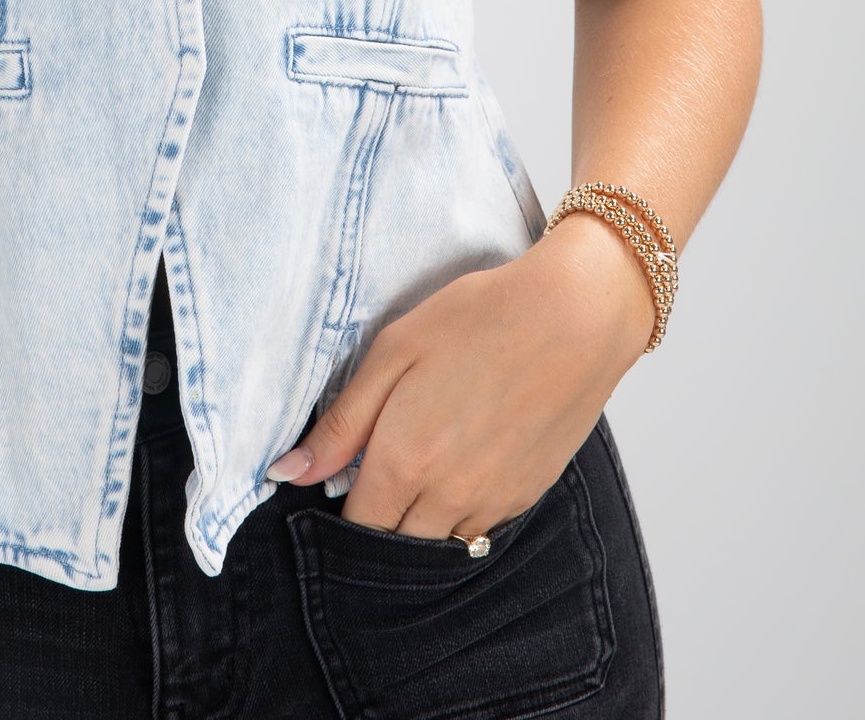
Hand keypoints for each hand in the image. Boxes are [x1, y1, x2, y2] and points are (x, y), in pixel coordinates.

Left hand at [266, 213, 653, 542]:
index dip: (340, 511)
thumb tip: (289, 472)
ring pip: (437, 545)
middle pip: (395, 546)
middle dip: (377, 520)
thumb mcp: (395, 351)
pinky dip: (458, 514)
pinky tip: (460, 462)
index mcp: (405, 461)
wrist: (575, 317)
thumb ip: (342, 423)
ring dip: (418, 521)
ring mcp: (492, 503)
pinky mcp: (526, 497)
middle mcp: (448, 497)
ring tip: (420, 463)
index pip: (356, 527)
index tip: (340, 482)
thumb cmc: (480, 319)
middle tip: (377, 471)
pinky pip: (477, 531)